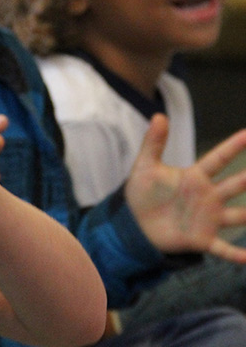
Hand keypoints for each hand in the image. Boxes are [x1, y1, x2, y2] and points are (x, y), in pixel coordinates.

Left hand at [125, 114, 245, 262]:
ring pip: (239, 216)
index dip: (235, 146)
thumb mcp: (145, 165)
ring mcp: (208, 219)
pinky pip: (224, 249)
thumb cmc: (142, 192)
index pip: (219, 158)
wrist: (134, 222)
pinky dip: (237, 255)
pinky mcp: (202, 239)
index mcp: (195, 177)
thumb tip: (159, 115)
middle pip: (237, 185)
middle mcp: (208, 196)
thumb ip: (153, 142)